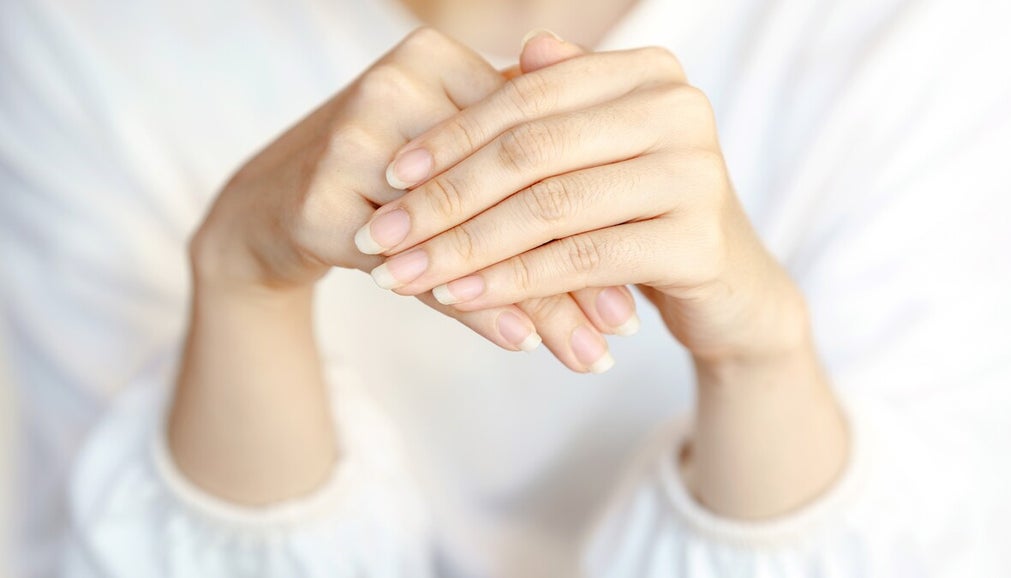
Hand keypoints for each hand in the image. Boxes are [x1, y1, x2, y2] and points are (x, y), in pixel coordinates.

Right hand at [190, 28, 633, 370]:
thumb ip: (525, 177)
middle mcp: (391, 83)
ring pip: (467, 234)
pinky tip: (519, 341)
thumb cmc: (383, 188)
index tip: (643, 264)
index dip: (592, 205)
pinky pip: (416, 268)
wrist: (266, 207)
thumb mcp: (451, 171)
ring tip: (585, 350)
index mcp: (434, 59)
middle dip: (573, 264)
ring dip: (533, 299)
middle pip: (506, 189)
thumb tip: (631, 223)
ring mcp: (349, 138)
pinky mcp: (316, 201)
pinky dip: (471, 308)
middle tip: (623, 324)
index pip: (531, 141)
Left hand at [356, 35, 807, 366]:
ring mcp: (695, 172)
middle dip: (446, 199)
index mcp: (649, 74)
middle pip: (532, 151)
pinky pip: (581, 259)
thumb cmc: (643, 213)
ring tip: (406, 276)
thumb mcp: (595, 155)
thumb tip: (512, 55)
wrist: (730, 286)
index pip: (527, 98)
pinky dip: (513, 280)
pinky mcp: (697, 240)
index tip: (391, 177)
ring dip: (466, 247)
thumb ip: (555, 109)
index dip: (452, 137)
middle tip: (383, 238)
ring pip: (550, 208)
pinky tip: (461, 298)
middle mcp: (679, 109)